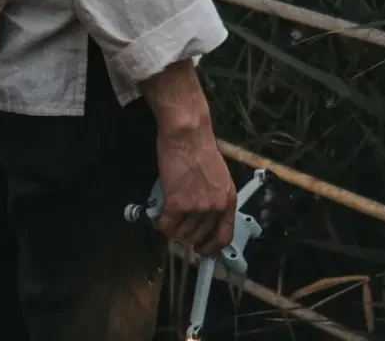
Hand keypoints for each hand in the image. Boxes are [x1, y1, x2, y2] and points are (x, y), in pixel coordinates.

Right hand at [140, 59, 236, 255]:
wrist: (187, 134)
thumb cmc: (199, 148)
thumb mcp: (217, 177)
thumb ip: (213, 198)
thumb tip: (201, 215)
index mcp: (228, 201)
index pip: (224, 237)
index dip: (211, 248)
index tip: (200, 250)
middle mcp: (216, 208)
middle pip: (198, 237)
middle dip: (184, 235)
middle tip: (174, 225)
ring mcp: (197, 208)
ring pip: (180, 234)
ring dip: (170, 228)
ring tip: (164, 215)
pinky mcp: (178, 205)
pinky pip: (165, 225)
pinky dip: (158, 222)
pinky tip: (156, 215)